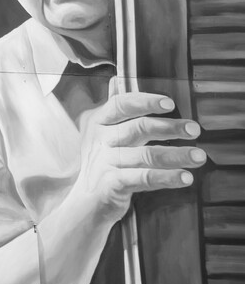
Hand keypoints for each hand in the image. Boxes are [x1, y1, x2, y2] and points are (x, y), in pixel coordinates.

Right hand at [73, 93, 205, 222]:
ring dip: (176, 154)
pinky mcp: (112, 185)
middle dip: (169, 128)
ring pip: (145, 155)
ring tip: (199, 156)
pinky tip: (185, 177)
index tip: (170, 103)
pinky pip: (144, 178)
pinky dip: (167, 177)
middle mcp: (99, 141)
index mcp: (98, 123)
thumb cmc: (102, 165)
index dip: (145, 101)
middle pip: (138, 128)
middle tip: (194, 130)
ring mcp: (104, 163)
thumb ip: (114, 111)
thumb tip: (116, 80)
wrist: (85, 203)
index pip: (120, 105)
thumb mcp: (101, 135)